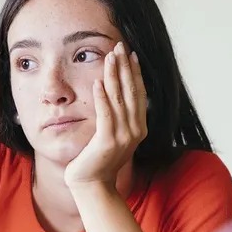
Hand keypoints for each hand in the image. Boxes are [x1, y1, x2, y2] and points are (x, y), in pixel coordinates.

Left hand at [64, 41, 147, 187]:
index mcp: (139, 128)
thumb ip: (118, 118)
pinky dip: (102, 97)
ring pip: (120, 98)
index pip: (138, 94)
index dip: (135, 73)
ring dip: (114, 75)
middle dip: (125, 67)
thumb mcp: (113, 136)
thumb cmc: (99, 161)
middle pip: (131, 91)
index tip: (130, 54)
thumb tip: (115, 97)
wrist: (93, 185)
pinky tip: (98, 81)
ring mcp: (123, 136)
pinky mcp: (107, 141)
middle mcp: (135, 130)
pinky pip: (106, 114)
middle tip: (120, 46)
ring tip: (110, 56)